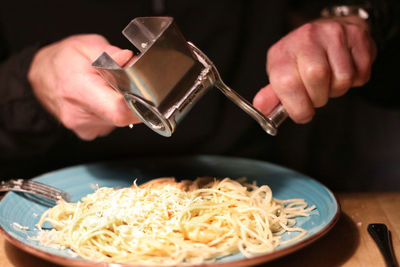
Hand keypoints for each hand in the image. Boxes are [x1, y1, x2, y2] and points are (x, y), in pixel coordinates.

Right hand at [28, 34, 140, 139]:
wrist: (40, 76)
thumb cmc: (62, 60)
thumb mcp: (87, 46)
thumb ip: (110, 54)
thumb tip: (130, 60)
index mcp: (79, 90)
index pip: (119, 111)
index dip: (139, 105)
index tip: (146, 95)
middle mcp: (80, 115)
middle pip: (123, 117)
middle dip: (131, 100)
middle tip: (122, 84)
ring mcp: (83, 127)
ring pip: (118, 120)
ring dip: (119, 105)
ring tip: (106, 89)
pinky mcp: (87, 132)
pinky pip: (110, 123)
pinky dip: (111, 111)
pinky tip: (100, 99)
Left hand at [253, 15, 376, 122]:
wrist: (327, 32)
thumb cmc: (301, 59)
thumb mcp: (281, 75)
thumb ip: (273, 95)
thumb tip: (262, 108)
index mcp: (282, 53)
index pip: (287, 83)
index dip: (297, 107)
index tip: (302, 113)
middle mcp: (305, 38)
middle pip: (317, 77)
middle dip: (319, 97)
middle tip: (316, 94)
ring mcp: (332, 34)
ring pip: (342, 78)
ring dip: (337, 90)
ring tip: (330, 81)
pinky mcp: (356, 36)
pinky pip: (361, 73)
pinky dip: (356, 81)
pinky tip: (344, 70)